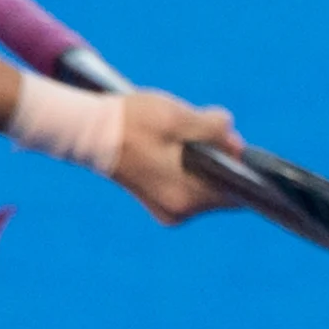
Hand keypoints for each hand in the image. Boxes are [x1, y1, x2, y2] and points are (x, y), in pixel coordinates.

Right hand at [112, 88, 241, 225]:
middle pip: (220, 187)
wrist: (88, 132)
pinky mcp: (158, 205)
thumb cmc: (133, 123)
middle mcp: (180, 212)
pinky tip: (169, 149)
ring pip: (204, 185)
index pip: (236, 191)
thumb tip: (236, 142)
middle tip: (199, 130)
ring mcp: (168, 211)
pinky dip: (187, 169)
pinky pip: (187, 187)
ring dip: (202, 162)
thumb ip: (214, 129)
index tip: (229, 143)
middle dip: (218, 159)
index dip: (240, 165)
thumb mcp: (179, 117)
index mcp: (188, 197)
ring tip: (178, 138)